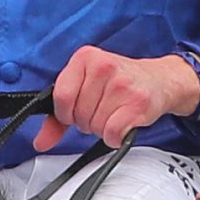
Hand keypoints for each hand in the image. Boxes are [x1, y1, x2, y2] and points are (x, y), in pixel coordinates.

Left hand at [36, 44, 199, 151]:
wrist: (159, 80)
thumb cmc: (119, 83)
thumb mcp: (85, 87)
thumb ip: (58, 116)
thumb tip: (41, 141)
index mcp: (85, 57)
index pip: (61, 97)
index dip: (66, 113)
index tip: (76, 112)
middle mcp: (103, 66)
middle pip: (79, 115)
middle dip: (87, 122)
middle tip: (103, 110)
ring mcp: (122, 84)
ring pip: (95, 126)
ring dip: (103, 129)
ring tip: (115, 114)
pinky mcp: (137, 103)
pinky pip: (112, 134)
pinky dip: (115, 138)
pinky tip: (122, 125)